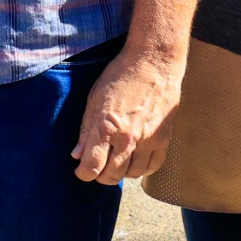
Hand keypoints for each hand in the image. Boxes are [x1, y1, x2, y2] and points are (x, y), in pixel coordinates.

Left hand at [71, 48, 179, 183]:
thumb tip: (77, 155)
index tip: (80, 171)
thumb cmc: (118, 77)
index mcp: (106, 127)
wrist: (152, 64)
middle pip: (112, 175)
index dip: (83, 173)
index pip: (92, 165)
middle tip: (95, 168)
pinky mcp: (163, 139)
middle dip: (99, 176)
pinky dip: (141, 171)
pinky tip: (133, 164)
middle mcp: (128, 139)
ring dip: (120, 174)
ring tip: (113, 165)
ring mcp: (148, 141)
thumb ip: (85, 130)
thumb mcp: (93, 100)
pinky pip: (153, 166)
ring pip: (132, 174)